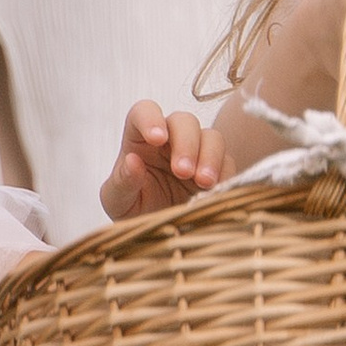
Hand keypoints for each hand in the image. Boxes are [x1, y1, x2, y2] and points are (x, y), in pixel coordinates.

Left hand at [101, 100, 229, 222]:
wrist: (155, 233)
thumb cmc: (131, 209)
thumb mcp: (118, 199)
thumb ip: (123, 181)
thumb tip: (132, 161)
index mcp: (140, 137)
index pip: (145, 111)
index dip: (152, 119)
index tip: (156, 138)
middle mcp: (170, 138)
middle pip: (184, 121)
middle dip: (186, 144)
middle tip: (182, 172)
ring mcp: (196, 152)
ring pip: (211, 137)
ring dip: (210, 157)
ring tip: (203, 183)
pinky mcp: (215, 169)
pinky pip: (228, 162)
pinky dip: (225, 174)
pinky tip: (216, 190)